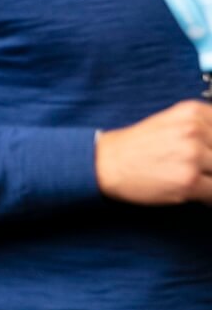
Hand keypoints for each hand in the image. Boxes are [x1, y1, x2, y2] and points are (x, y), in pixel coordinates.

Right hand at [95, 99, 211, 205]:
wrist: (107, 163)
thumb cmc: (137, 146)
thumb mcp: (172, 123)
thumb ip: (202, 129)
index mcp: (192, 112)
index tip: (208, 153)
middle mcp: (194, 130)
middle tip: (202, 169)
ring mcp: (192, 155)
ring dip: (210, 179)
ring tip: (197, 180)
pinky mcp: (189, 181)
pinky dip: (209, 197)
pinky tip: (196, 193)